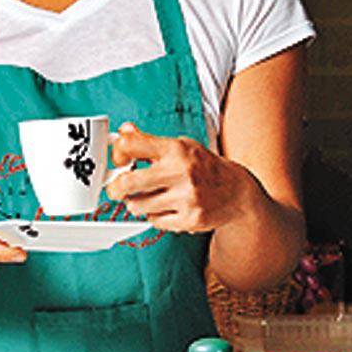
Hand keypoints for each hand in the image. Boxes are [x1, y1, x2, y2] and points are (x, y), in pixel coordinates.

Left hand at [106, 122, 252, 232]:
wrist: (236, 192)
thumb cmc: (202, 166)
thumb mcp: (179, 145)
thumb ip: (148, 141)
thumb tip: (123, 130)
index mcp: (174, 148)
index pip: (131, 144)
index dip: (117, 152)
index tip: (118, 161)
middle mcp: (180, 172)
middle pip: (128, 182)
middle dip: (115, 188)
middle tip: (115, 189)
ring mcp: (186, 198)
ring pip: (138, 205)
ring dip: (135, 203)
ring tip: (143, 197)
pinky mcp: (190, 220)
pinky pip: (155, 221)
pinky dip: (154, 216)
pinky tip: (164, 208)